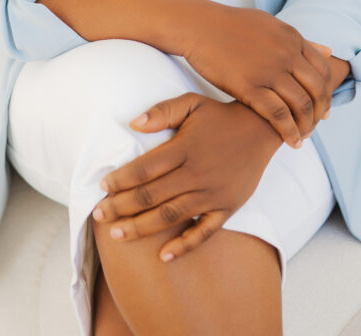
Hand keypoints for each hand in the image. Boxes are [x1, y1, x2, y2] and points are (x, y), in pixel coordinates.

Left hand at [92, 92, 282, 263]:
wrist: (261, 130)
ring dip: (141, 228)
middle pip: (151, 196)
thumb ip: (162, 112)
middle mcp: (196, 173)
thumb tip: (132, 123)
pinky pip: (203, 233)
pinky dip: (184, 246)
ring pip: (170, 217)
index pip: (145, 169)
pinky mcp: (227, 208)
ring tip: (117, 235)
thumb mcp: (191, 103)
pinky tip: (163, 256)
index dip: (121, 179)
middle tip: (98, 215)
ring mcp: (212, 194)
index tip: (102, 187)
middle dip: (121, 207)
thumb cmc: (219, 116)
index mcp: (185, 148)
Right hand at [184, 3, 333, 148]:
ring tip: (302, 138)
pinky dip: (289, 132)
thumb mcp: (271, 25)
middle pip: (317, 90)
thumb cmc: (232, 25)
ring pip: (301, 105)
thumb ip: (300, 40)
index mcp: (292, 38)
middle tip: (315, 126)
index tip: (324, 109)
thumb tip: (328, 51)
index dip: (327, 93)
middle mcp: (286, 54)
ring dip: (306, 126)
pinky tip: (291, 142)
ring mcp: (269, 70)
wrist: (199, 26)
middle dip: (320, 113)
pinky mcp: (249, 86)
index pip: (323, 71)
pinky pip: (278, 115)